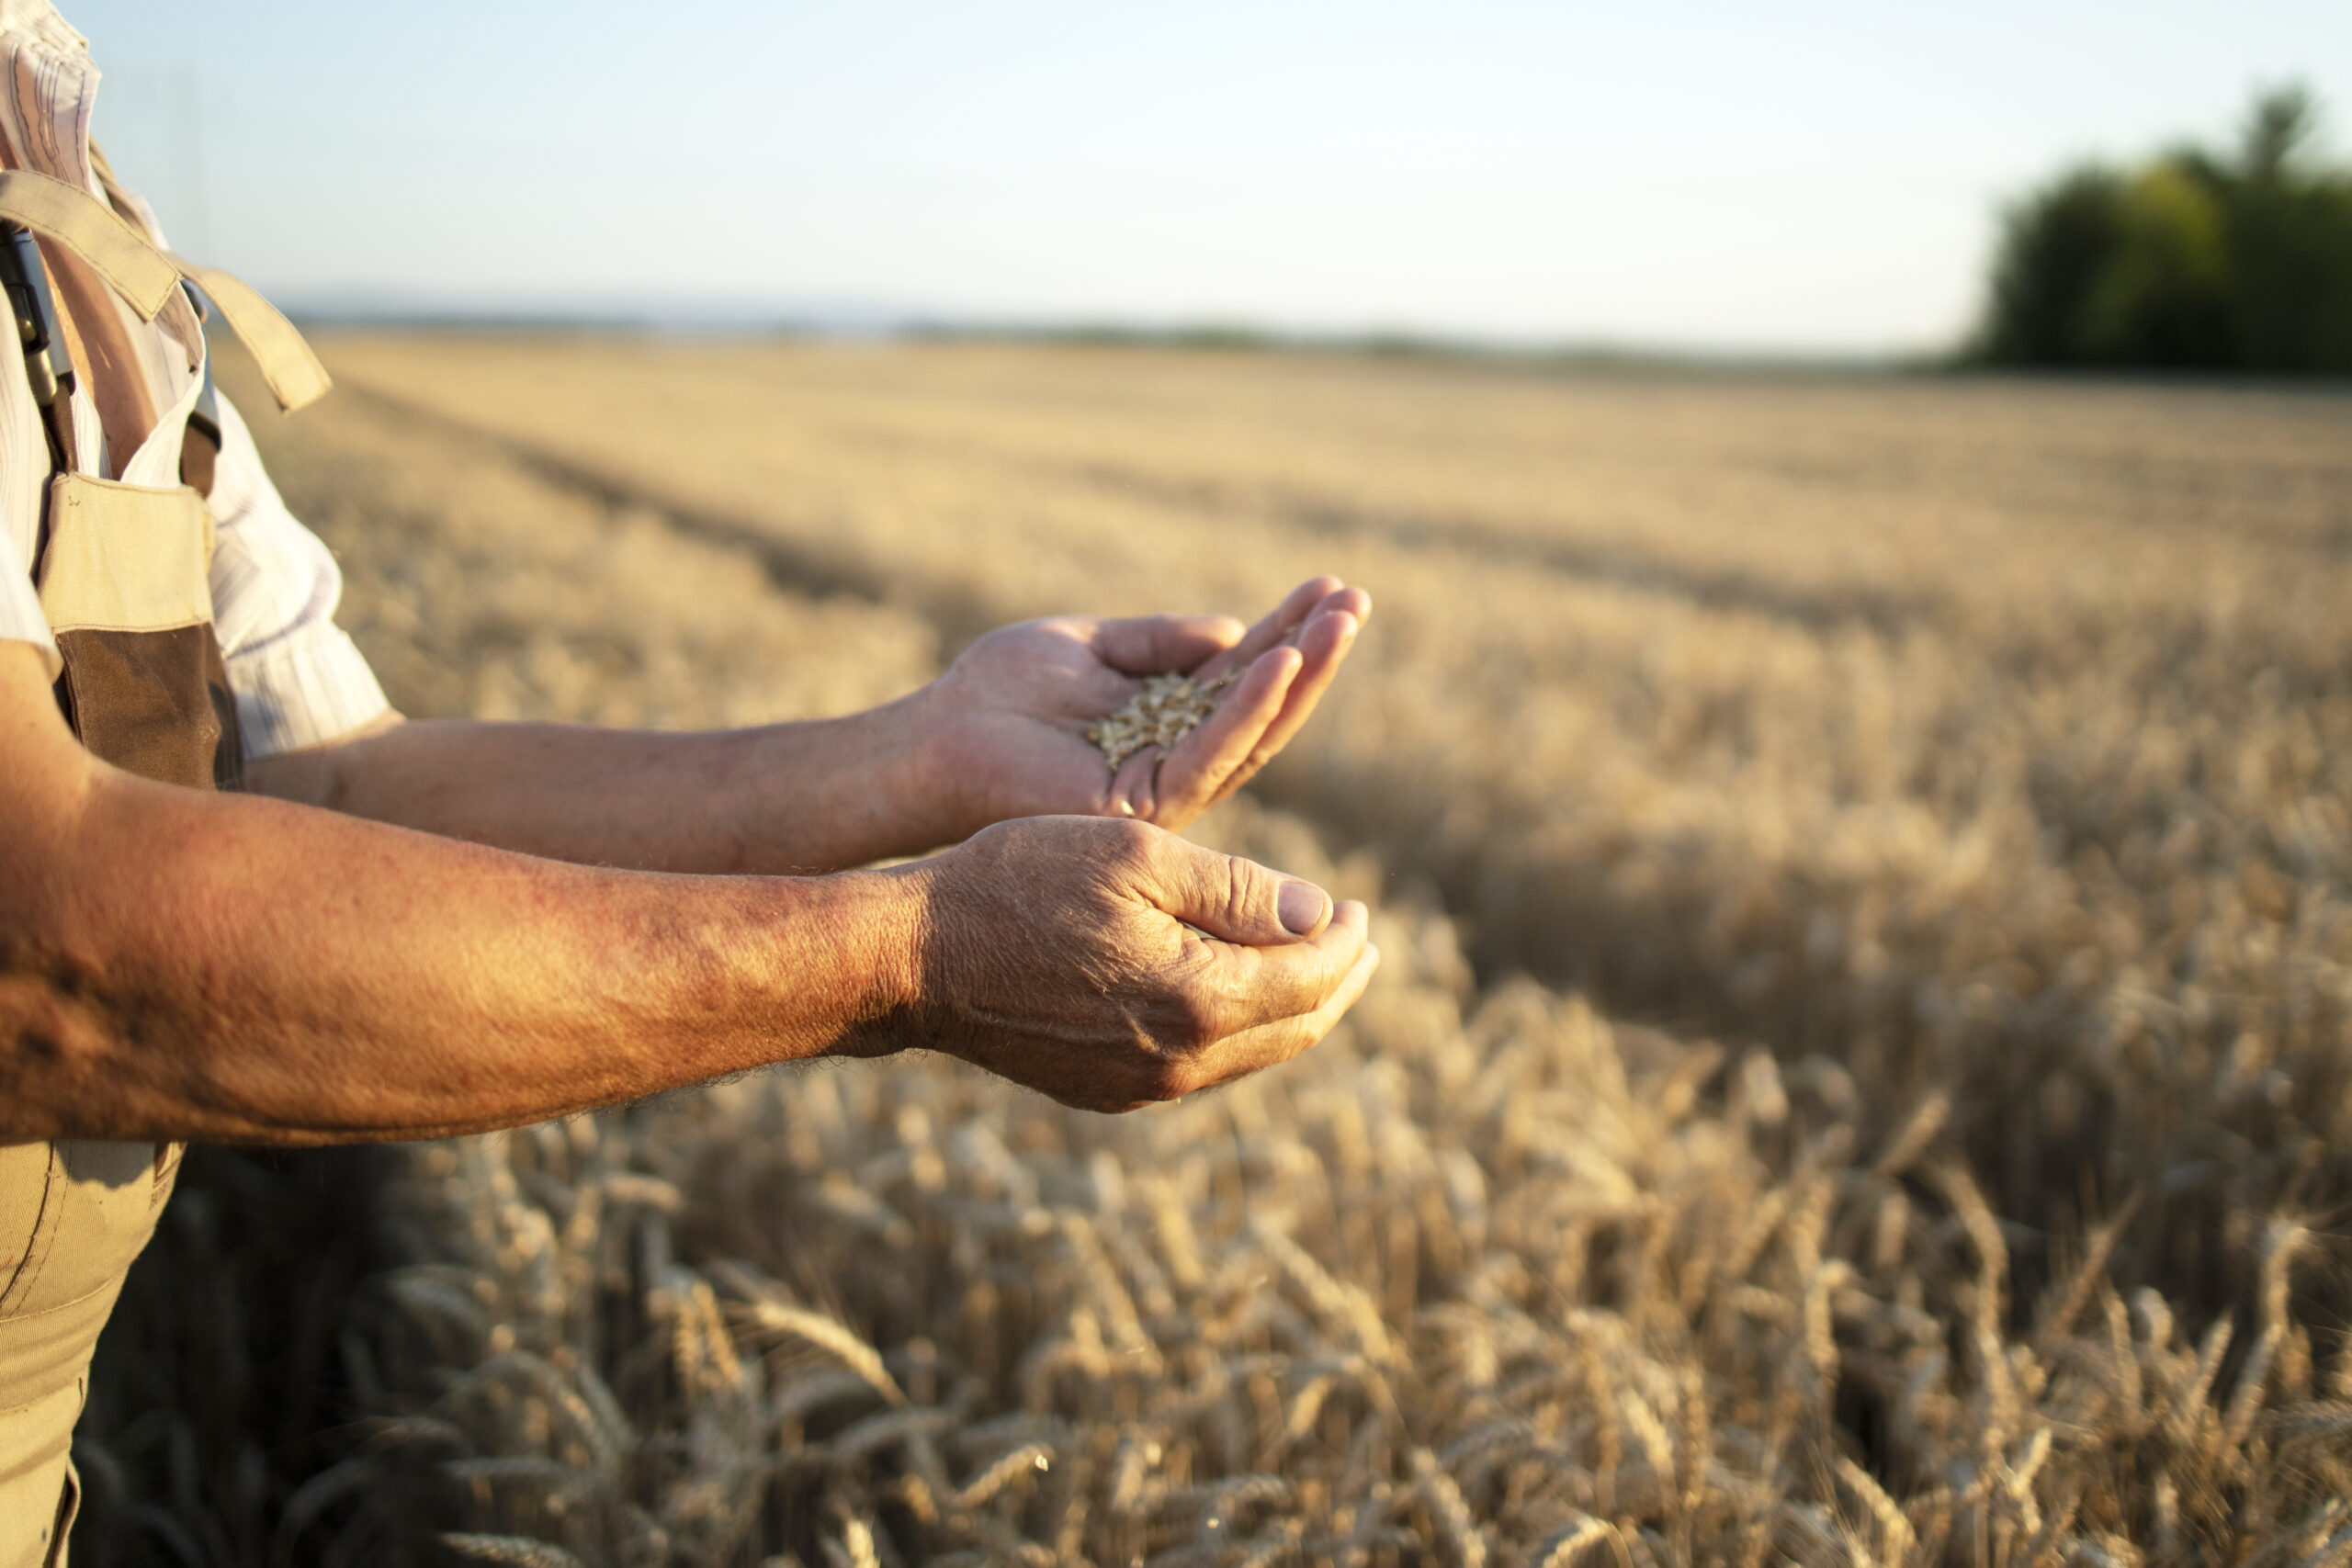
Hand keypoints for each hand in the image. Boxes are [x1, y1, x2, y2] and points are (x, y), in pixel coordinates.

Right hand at [879, 816, 1378, 1110]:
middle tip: (1360, 942)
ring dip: (1292, 1008)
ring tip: (1311, 965)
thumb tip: (1322, 916)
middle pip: (1296, 1028)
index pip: (1311, 977)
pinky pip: (1202, 1067)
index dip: (1346, 940)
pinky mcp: (1107, 1091)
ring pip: (1252, 1054)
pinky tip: (1234, 993)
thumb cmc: (1020, 883)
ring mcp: (1141, 1088)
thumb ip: (1239, 890)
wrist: (915, 958)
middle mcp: (1180, 1063)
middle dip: (1337, 982)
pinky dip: (1238, 1028)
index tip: (1361, 906)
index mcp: (1199, 1000)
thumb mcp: (1138, 857)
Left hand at [920, 576, 1368, 834]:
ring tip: (1338, 623)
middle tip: (1357, 602)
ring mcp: (1165, 787)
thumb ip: (1159, 639)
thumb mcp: (1090, 644)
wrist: (933, 739)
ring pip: (1252, 733)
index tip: (1331, 587)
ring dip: (1299, 676)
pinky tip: (1278, 663)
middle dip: (1313, 655)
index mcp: (1168, 720)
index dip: (1289, 632)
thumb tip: (1235, 631)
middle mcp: (1177, 758)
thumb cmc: (999, 692)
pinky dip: (1247, 708)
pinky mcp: (1144, 803)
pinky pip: (1209, 753)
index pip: (1244, 675)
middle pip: (1264, 708)